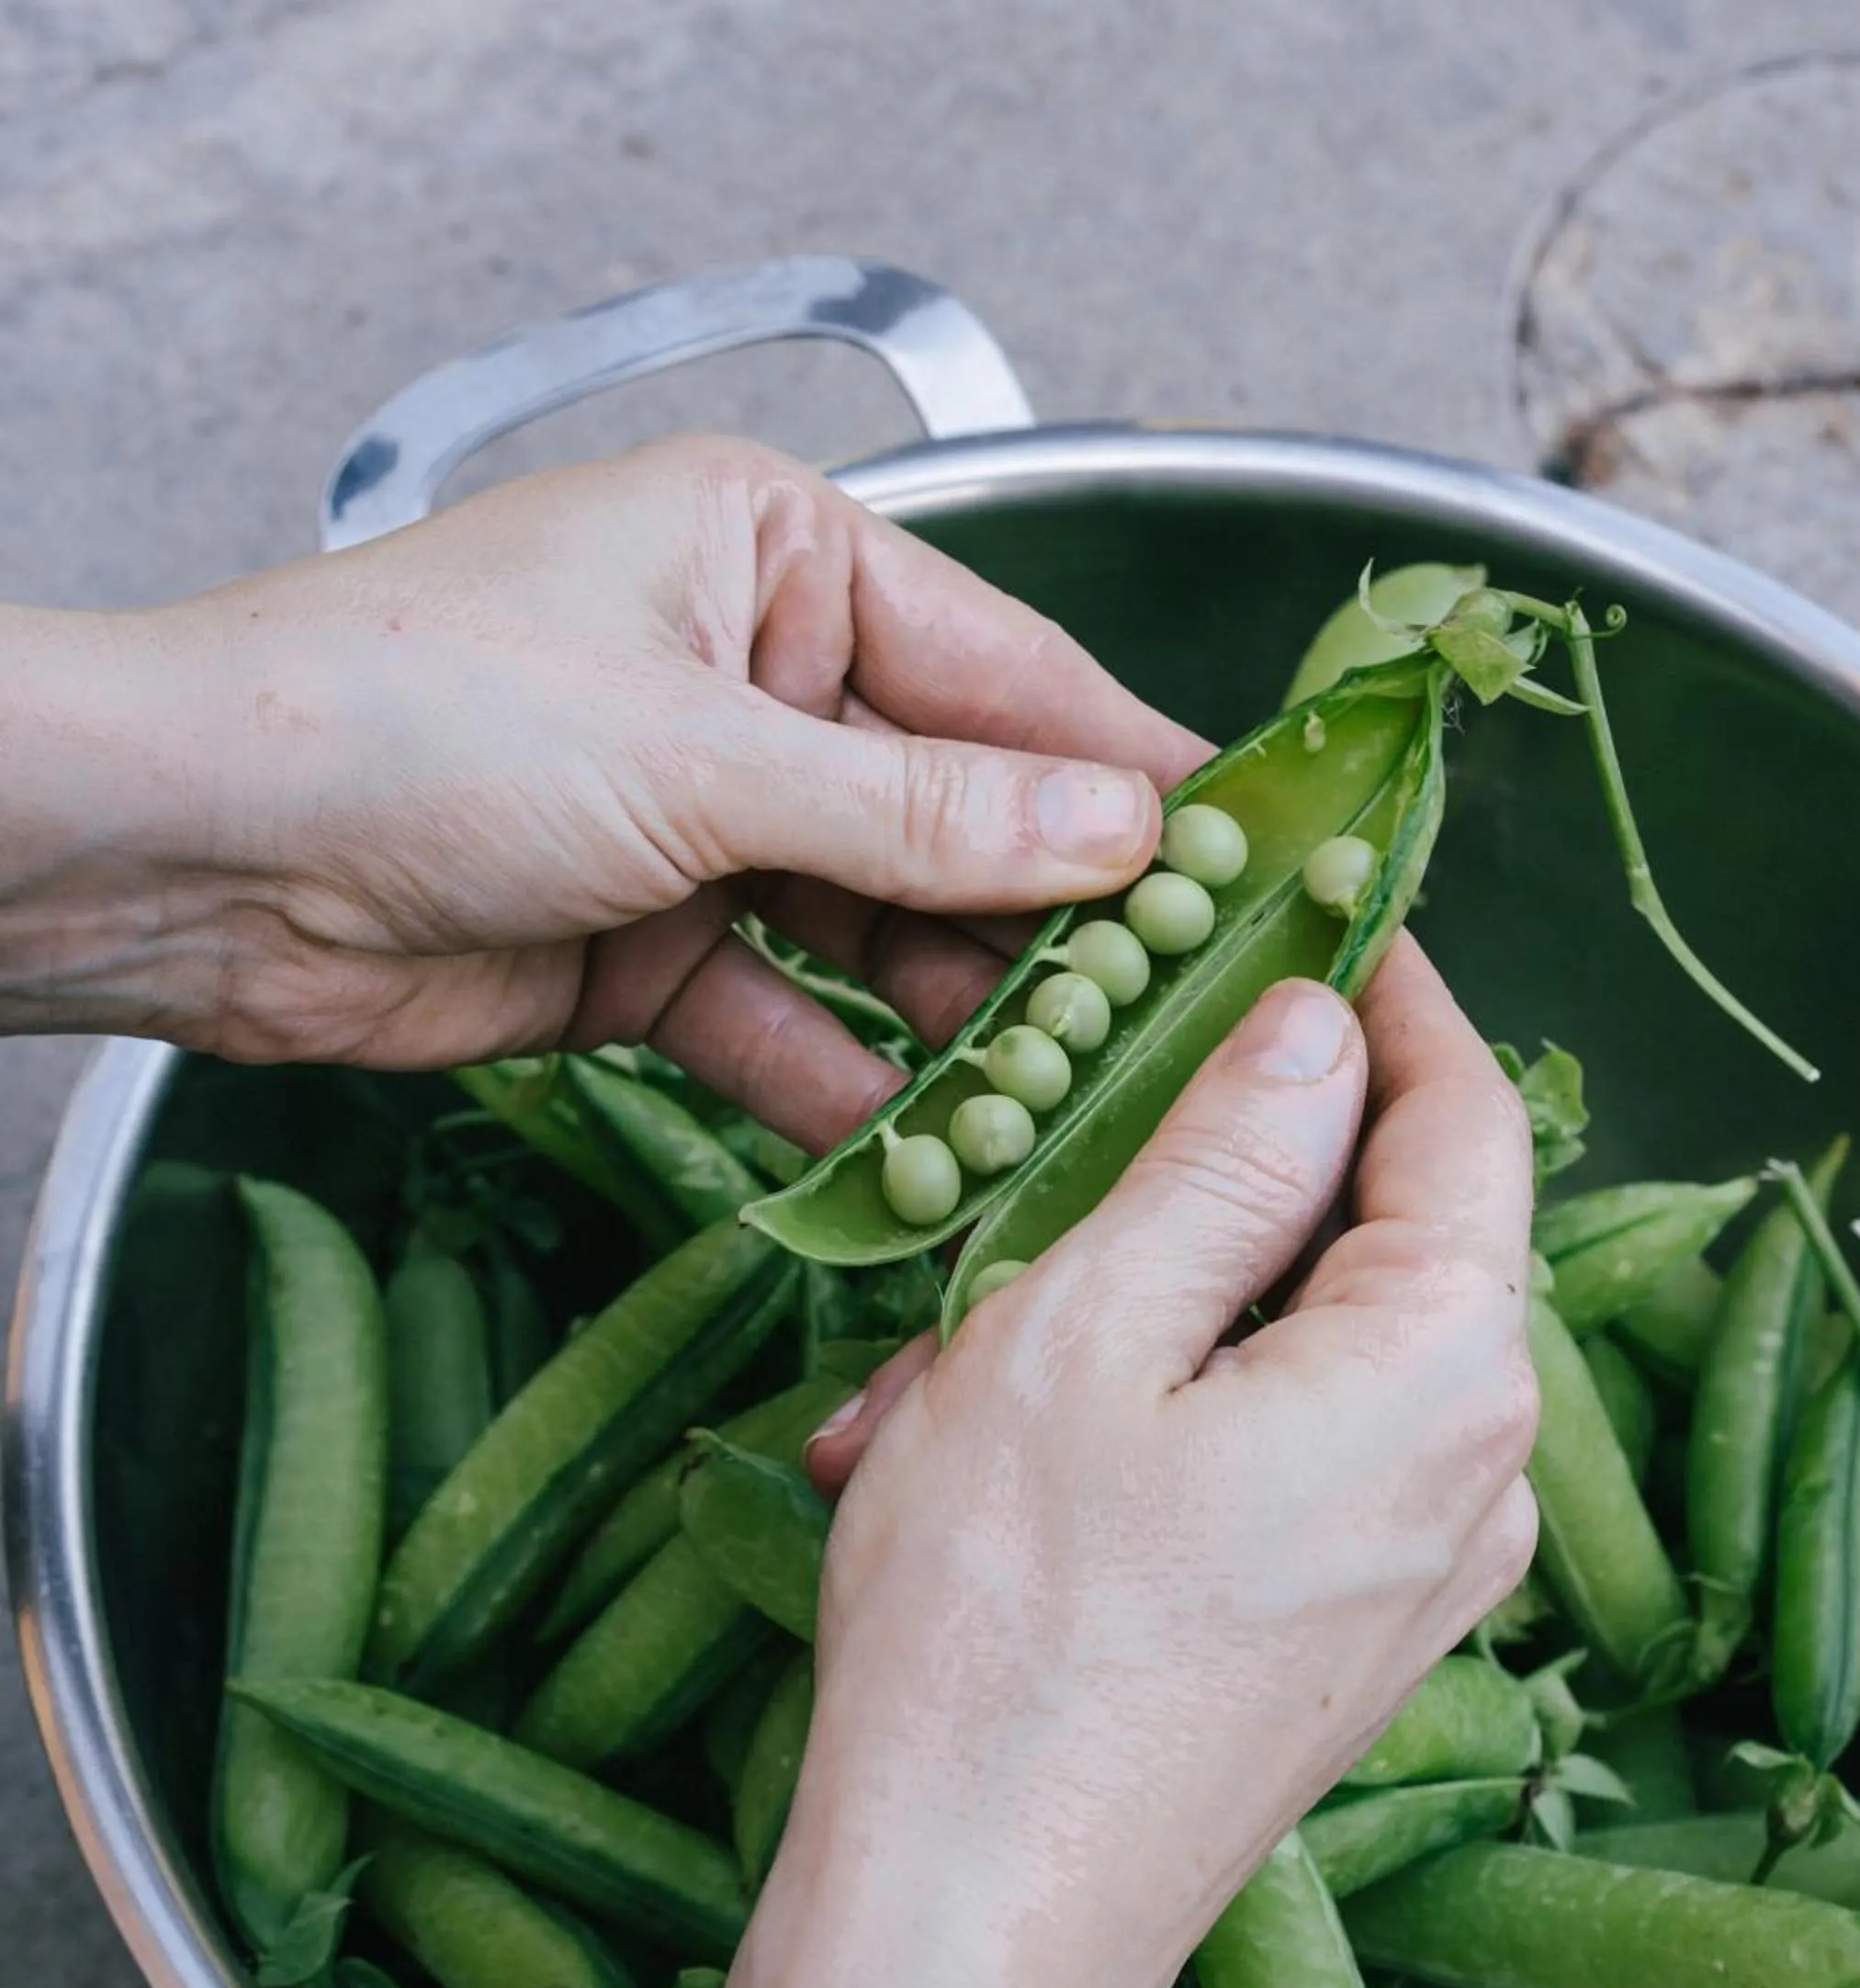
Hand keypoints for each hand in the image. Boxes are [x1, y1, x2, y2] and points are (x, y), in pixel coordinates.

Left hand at [0, 436, 1203, 1149]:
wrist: (199, 857)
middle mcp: (751, 678)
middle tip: (1174, 1013)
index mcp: (772, 557)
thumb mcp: (703, 755)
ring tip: (1063, 1099)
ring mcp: (706, 821)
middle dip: (1050, 922)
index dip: (1126, 772)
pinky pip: (785, 1021)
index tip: (1250, 856)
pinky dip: (841, 1086)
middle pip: (955, 813)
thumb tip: (1117, 836)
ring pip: (879, 932)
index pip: (1002, 670)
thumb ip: (919, 812)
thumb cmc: (418, 719)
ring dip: (955, 1023)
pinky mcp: (654, 949)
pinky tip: (919, 1149)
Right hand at [342, 936, 1535, 1987]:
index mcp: (1447, 1364)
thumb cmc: (1005, 1633)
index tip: (1313, 902)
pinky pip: (1269, 1469)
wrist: (969, 1939)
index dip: (1390, 993)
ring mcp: (1422, 1575)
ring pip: (1291, 1354)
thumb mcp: (1085, 1330)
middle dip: (1198, 1177)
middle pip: (1375, 1234)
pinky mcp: (1347, 1647)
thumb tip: (1315, 1026)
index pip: (1462, 1114)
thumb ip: (1222, 1155)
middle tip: (1043, 1148)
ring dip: (1128, 1317)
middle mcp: (1478, 1471)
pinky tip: (970, 1456)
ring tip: (941, 1357)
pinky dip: (1138, 1429)